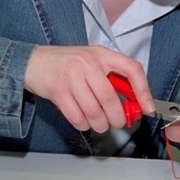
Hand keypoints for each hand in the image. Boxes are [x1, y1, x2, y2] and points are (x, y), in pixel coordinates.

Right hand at [24, 45, 154, 132]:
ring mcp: (72, 76)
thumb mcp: (92, 61)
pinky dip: (83, 124)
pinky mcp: (58, 90)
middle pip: (110, 97)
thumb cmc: (66, 63)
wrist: (32, 62)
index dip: (143, 90)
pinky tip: (84, 122)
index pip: (132, 69)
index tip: (148, 107)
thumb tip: (132, 102)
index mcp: (102, 54)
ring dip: (100, 124)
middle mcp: (88, 63)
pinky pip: (76, 116)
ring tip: (100, 125)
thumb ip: (111, 77)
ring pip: (94, 110)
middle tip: (118, 123)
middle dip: (117, 117)